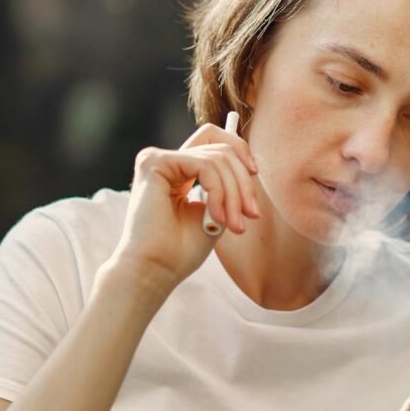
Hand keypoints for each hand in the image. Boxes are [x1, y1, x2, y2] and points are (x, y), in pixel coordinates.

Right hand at [109, 121, 259, 289]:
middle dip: (243, 182)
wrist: (156, 270)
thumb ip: (226, 187)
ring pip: (217, 157)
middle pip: (220, 147)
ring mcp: (158, 159)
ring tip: (234, 224)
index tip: (254, 174)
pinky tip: (217, 216)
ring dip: (234, 193)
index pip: (214, 140)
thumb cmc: (180, 251)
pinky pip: (204, 165)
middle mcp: (166, 161)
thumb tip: (248, 166)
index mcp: (178, 171)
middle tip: (251, 214)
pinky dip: (218, 191)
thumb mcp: (215, 212)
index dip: (240, 152)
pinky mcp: (154, 162)